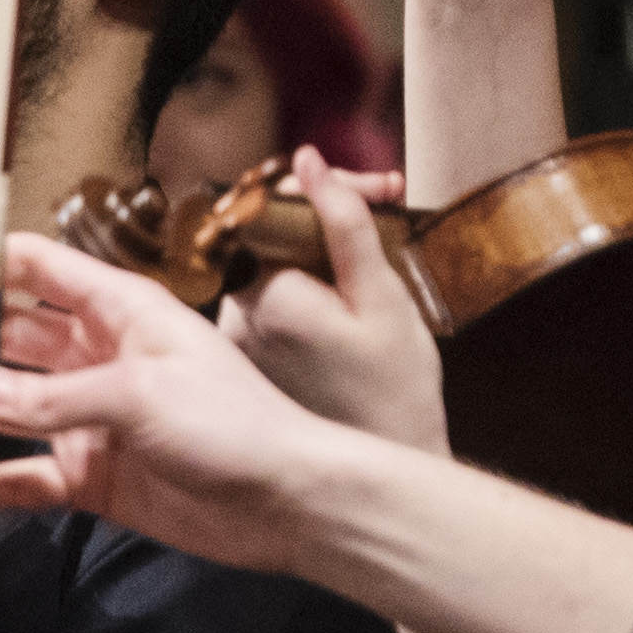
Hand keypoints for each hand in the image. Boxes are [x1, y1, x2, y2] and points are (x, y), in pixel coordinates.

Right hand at [0, 230, 383, 578]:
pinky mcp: (92, 476)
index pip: (41, 268)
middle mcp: (101, 357)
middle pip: (14, 337)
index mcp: (121, 310)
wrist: (286, 503)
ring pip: (12, 407)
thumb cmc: (234, 424)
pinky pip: (25, 475)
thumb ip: (54, 396)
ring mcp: (93, 418)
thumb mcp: (141, 394)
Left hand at [219, 152, 453, 457]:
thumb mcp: (384, 297)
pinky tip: (350, 294)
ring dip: (317, 247)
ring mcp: (236, 344)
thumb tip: (308, 162)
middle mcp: (236, 317)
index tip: (381, 191)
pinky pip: (270, 299)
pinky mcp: (244, 364)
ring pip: (270, 263)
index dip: (323, 186)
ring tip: (374, 253)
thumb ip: (343, 222)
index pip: (272, 204)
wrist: (388, 471)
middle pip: (267, 231)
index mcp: (267, 295)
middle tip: (385, 206)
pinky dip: (307, 284)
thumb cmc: (396, 391)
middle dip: (323, 212)